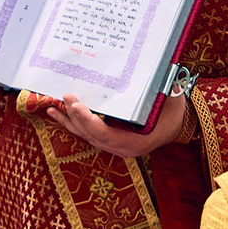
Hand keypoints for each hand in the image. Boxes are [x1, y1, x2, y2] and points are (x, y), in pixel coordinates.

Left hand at [39, 91, 190, 157]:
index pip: (107, 135)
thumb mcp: (173, 102)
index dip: (90, 122)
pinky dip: (72, 123)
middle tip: (66, 96)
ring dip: (68, 121)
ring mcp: (114, 146)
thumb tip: (166, 80)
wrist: (175, 126)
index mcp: (135, 142)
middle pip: (92, 135)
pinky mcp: (108, 139)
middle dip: (76, 117)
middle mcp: (121, 148)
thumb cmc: (173, 112)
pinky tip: (58, 113)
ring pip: (86, 135)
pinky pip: (87, 133)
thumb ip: (168, 93)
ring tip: (52, 107)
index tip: (78, 106)